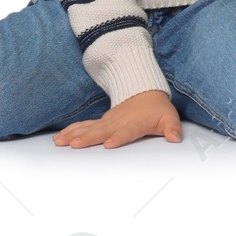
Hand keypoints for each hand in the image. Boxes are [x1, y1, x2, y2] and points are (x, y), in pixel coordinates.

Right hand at [53, 89, 182, 148]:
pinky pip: (84, 126)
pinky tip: (60, 138)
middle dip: (88, 138)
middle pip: (101, 131)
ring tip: (60, 142)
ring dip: (74, 134)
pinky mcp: (101, 122)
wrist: (144, 91)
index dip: (118, 137)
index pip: (126, 131)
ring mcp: (107, 122)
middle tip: (74, 144)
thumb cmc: (156, 108)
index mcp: (134, 123)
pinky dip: (72, 131)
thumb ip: (172, 127)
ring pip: (88, 128)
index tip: (109, 144)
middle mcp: (118, 122)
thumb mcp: (168, 117)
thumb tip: (176, 138)